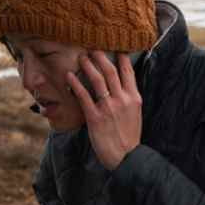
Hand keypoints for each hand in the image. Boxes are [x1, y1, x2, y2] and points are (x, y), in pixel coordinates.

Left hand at [66, 51, 141, 170]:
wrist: (126, 157)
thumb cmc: (129, 137)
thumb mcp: (135, 114)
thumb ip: (129, 99)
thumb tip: (121, 86)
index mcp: (134, 98)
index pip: (128, 72)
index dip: (121, 57)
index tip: (115, 47)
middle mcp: (122, 99)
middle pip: (110, 71)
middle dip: (101, 56)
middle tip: (93, 47)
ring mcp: (108, 107)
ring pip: (97, 79)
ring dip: (88, 65)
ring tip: (81, 57)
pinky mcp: (95, 117)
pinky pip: (84, 96)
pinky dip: (76, 84)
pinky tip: (69, 76)